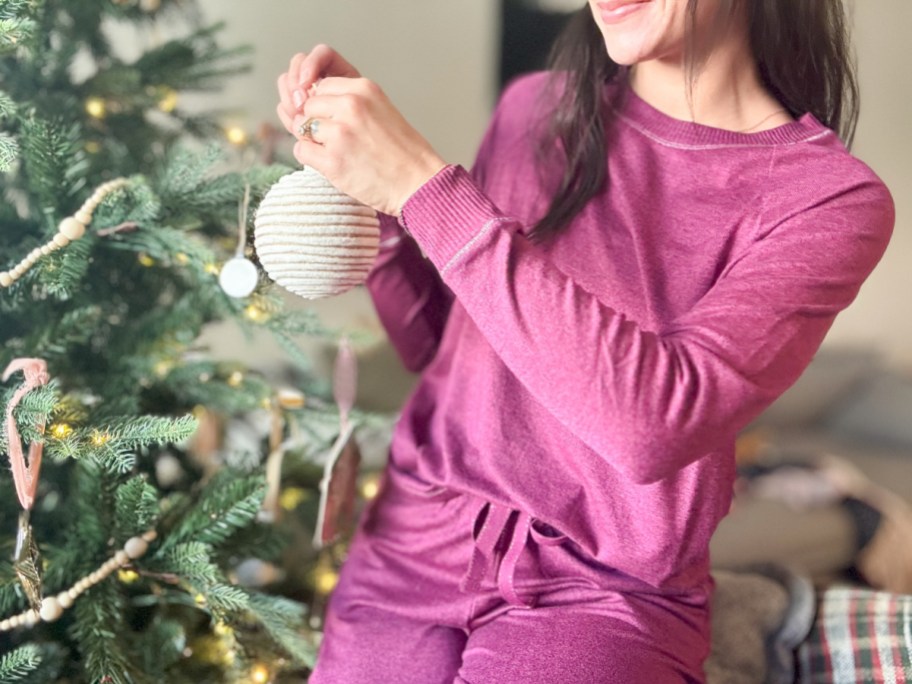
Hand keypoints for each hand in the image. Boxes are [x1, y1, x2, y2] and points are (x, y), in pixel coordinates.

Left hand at [276, 46, 446, 216]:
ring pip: (302, 127)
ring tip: (339, 152)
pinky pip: (301, 150)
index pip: (322, 86)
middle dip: (316, 122)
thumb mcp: (381, 110)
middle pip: (309, 105)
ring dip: (314, 141)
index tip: (337, 121)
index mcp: (364, 89)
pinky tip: (333, 164)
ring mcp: (340, 133)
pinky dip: (311, 158)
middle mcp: (350, 105)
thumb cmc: (403, 153)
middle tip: (337, 140)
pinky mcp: (332, 160)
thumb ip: (352, 102)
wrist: (418, 184)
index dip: (325, 106)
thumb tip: (314, 102)